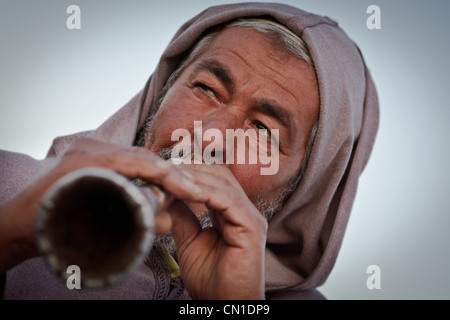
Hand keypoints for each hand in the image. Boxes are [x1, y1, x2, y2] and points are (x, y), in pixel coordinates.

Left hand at [0, 138, 200, 273]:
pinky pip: (126, 160)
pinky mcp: (92, 157)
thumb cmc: (44, 228)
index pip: (139, 161)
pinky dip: (145, 172)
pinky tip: (158, 183)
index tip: (191, 189)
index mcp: (86, 161)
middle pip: (141, 155)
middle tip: (192, 189)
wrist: (16, 223)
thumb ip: (127, 222)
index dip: (170, 176)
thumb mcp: (86, 229)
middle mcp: (88, 148)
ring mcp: (89, 150)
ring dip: (159, 173)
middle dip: (170, 173)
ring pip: (136, 156)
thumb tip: (164, 219)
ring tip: (180, 188)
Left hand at [163, 164, 267, 299]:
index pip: (215, 180)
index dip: (191, 173)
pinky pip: (229, 200)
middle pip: (220, 175)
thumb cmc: (210, 279)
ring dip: (195, 179)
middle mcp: (245, 211)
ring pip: (224, 184)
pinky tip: (187, 193)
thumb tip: (170, 195)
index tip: (164, 172)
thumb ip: (183, 217)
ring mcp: (251, 218)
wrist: (224, 305)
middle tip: (165, 170)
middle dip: (191, 170)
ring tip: (171, 178)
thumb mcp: (189, 242)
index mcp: (233, 213)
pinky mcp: (252, 228)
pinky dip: (207, 193)